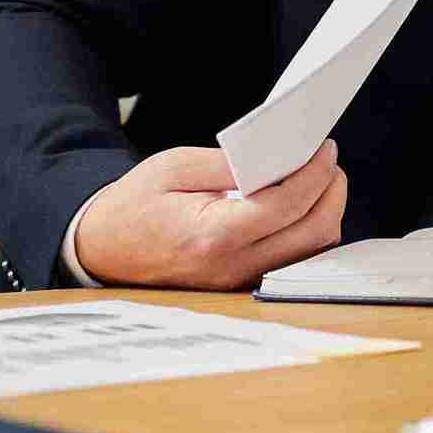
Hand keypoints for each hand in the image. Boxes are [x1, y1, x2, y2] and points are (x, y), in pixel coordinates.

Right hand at [73, 141, 347, 289]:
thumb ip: (230, 163)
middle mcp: (231, 267)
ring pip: (311, 252)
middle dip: (332, 191)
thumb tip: (281, 154)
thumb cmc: (134, 203)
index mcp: (212, 235)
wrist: (100, 249)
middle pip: (312, 232)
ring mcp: (238, 282)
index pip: (287, 205)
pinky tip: (300, 206)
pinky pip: (293, 261)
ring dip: (324, 214)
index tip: (325, 147)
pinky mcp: (241, 285)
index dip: (315, 172)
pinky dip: (307, 232)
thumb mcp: (174, 166)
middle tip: (328, 162)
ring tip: (317, 180)